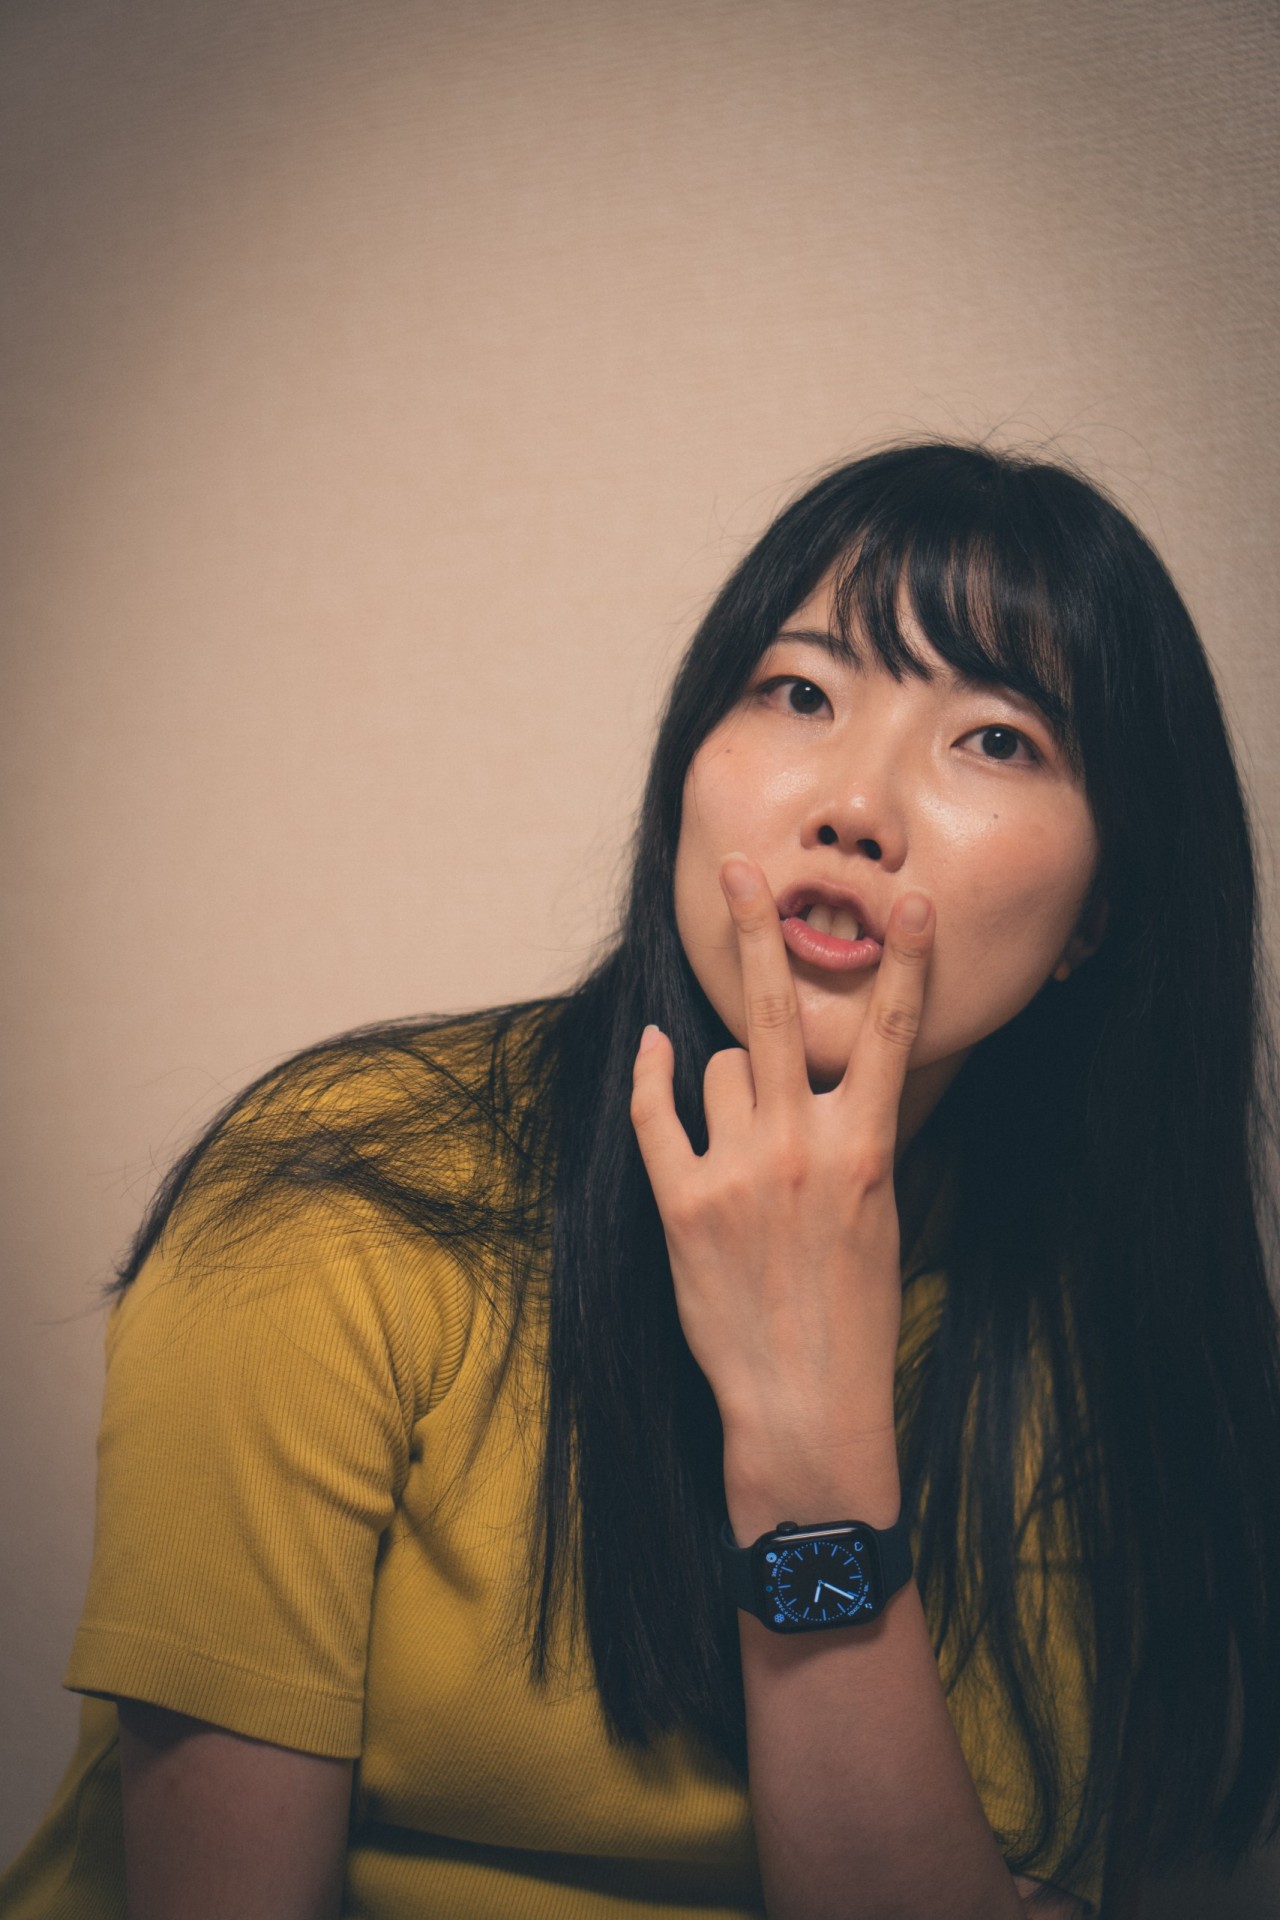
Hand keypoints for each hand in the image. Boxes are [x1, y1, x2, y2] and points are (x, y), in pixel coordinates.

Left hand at [630, 852, 933, 1487]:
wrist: (804, 1402)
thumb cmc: (851, 1312)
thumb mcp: (879, 1216)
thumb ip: (852, 1141)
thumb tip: (819, 1080)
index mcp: (865, 1150)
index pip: (889, 1038)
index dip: (904, 964)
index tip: (908, 904)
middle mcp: (802, 1148)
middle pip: (775, 1013)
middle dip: (759, 931)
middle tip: (739, 870)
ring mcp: (737, 1173)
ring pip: (718, 1067)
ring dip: (725, 1081)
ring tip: (746, 1143)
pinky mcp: (682, 1203)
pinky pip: (657, 1113)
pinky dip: (652, 1078)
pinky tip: (653, 1051)